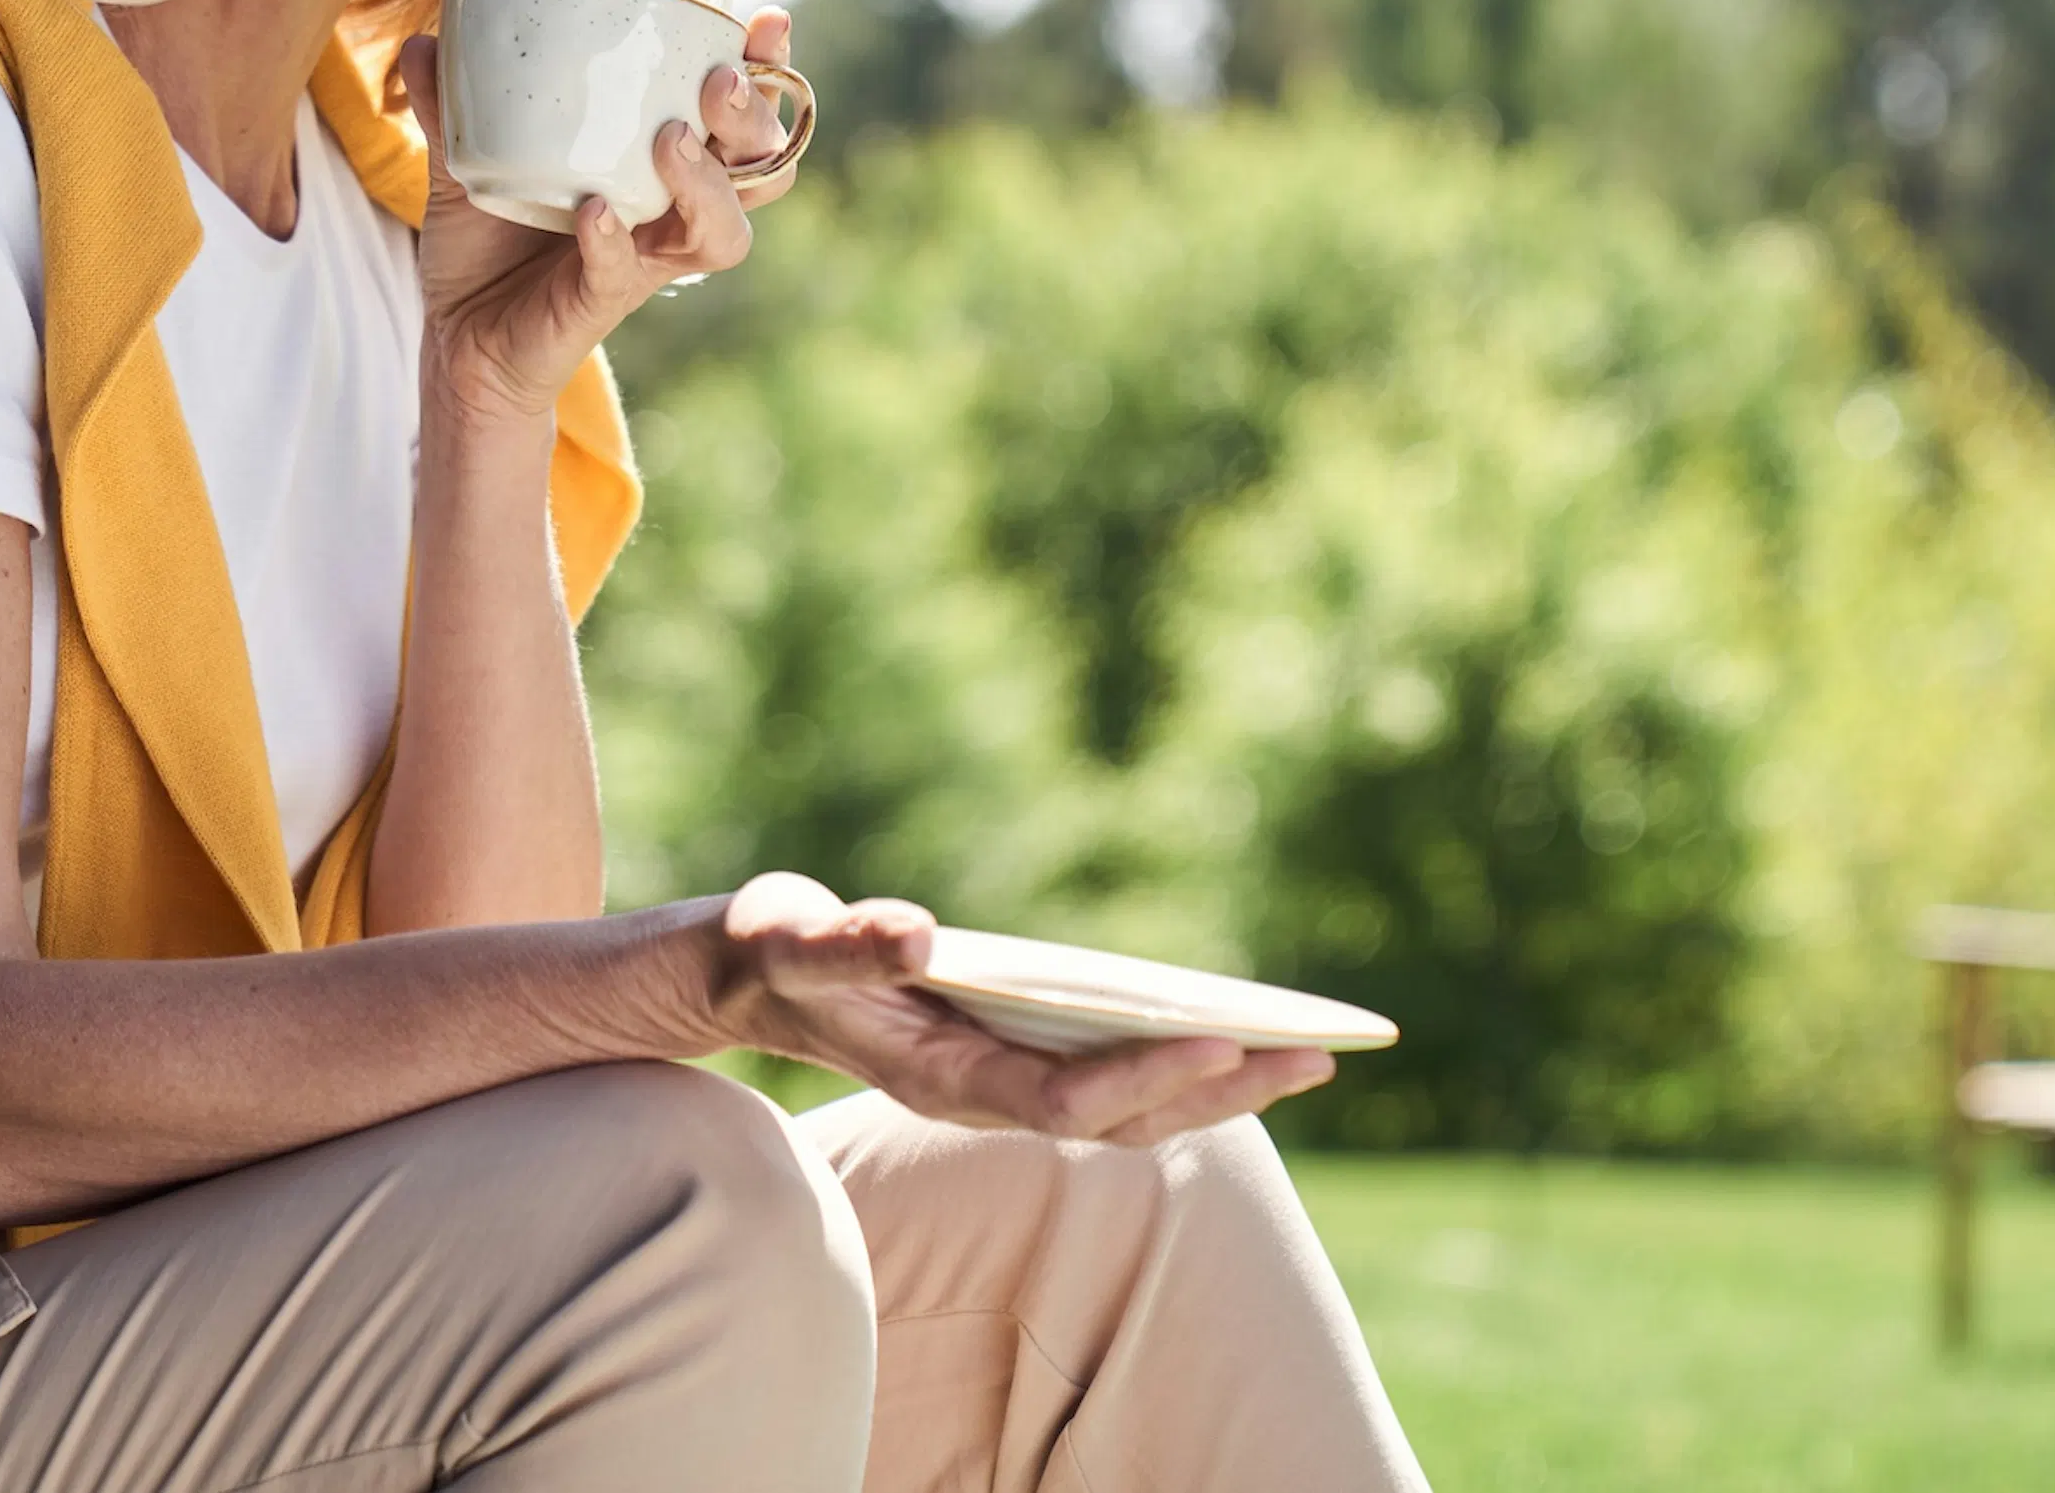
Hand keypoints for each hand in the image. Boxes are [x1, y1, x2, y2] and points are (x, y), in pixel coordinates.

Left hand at [398, 7, 799, 424]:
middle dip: (753, 121)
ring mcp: (642, 262)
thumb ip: (452, 105)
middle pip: (758, 170)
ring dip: (707, 183)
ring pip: (721, 233)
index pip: (738, 118)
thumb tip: (423, 40)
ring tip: (671, 139)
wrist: (457, 339)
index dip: (767, 74)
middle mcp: (668, 214)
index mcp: (659, 166)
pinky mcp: (600, 304)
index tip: (767, 23)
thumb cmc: (488, 244)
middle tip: (718, 82)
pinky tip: (594, 211)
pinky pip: (623, 273)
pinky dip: (613, 241)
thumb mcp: (468, 161)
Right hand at [696, 874, 1334, 1146]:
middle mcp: (982, 1096)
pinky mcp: (1009, 1063)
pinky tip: (1229, 1042)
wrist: (739, 980)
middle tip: (1316, 1058)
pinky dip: (1177, 1068)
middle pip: (1120, 1122)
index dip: (1146, 1076)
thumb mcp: (791, 933)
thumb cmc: (768, 947)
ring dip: (1215, 1089)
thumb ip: (843, 943)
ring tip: (1304, 1057)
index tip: (1223, 1039)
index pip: (1066, 1101)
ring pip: (1128, 1113)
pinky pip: (1112, 1082)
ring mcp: (999, 1087)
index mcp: (944, 1077)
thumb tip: (915, 933)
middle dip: (1217, 1092)